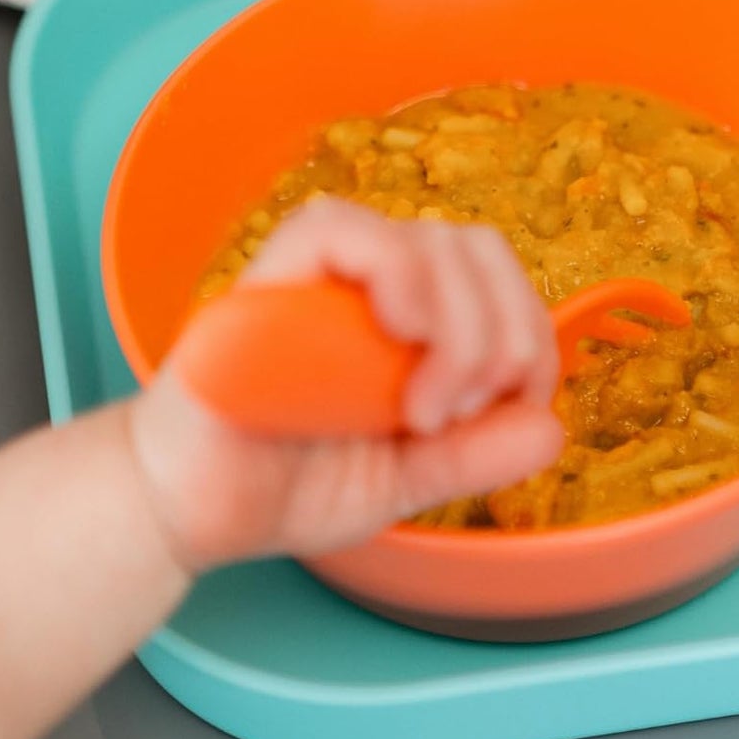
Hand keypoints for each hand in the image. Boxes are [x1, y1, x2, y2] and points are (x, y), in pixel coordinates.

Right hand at [126, 200, 563, 573]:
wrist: (190, 510)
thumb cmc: (282, 484)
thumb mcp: (403, 481)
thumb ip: (473, 457)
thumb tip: (549, 427)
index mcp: (401, 317)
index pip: (491, 273)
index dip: (529, 327)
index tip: (515, 404)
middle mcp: (364, 284)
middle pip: (472, 245)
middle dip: (506, 330)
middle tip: (465, 409)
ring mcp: (315, 277)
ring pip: (423, 237)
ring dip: (458, 324)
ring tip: (423, 407)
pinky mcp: (265, 283)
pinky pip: (336, 229)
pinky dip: (393, 272)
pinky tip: (401, 334)